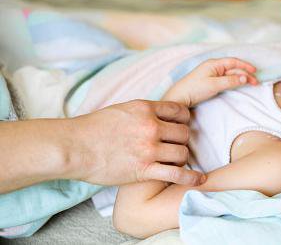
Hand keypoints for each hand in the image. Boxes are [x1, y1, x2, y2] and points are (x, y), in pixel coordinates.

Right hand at [70, 100, 204, 185]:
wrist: (73, 147)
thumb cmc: (92, 129)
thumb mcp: (121, 110)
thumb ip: (143, 112)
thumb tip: (157, 114)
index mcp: (145, 109)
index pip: (180, 111)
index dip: (185, 119)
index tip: (182, 126)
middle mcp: (150, 127)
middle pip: (184, 132)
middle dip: (182, 139)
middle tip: (176, 145)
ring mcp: (148, 149)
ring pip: (182, 152)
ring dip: (182, 157)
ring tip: (175, 160)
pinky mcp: (144, 170)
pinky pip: (177, 173)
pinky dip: (190, 177)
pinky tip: (198, 179)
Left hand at [164, 58, 257, 106]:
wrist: (180, 98)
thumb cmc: (195, 89)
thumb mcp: (214, 85)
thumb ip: (230, 81)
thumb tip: (245, 78)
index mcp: (214, 63)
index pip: (233, 61)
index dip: (245, 66)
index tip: (255, 71)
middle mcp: (214, 66)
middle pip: (233, 68)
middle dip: (245, 74)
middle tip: (255, 82)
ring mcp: (212, 74)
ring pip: (231, 74)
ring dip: (241, 78)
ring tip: (251, 84)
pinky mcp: (211, 81)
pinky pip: (226, 79)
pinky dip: (234, 81)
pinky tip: (239, 84)